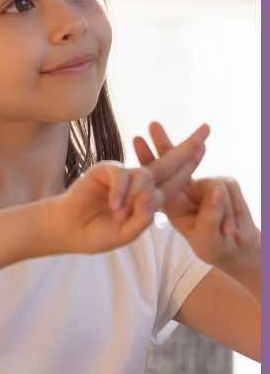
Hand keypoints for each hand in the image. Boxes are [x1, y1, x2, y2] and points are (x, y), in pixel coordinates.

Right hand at [43, 123, 209, 255]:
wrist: (69, 230)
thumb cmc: (98, 233)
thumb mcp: (128, 232)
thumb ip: (144, 216)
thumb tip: (154, 193)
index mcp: (148, 197)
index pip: (175, 179)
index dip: (190, 164)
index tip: (205, 146)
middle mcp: (138, 183)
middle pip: (168, 162)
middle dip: (188, 147)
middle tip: (207, 128)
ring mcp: (122, 175)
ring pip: (144, 176)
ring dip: (137, 197)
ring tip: (120, 215)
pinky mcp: (104, 170)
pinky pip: (122, 175)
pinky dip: (121, 192)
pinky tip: (115, 206)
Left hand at [134, 122, 260, 271]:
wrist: (237, 248)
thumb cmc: (214, 244)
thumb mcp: (206, 236)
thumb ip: (210, 215)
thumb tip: (217, 191)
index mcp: (171, 198)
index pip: (157, 174)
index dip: (148, 157)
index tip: (137, 138)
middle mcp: (187, 186)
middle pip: (175, 161)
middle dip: (169, 143)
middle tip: (154, 124)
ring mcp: (208, 184)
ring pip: (215, 185)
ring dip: (222, 213)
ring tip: (227, 231)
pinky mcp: (227, 185)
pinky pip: (230, 191)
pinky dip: (233, 215)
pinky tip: (232, 230)